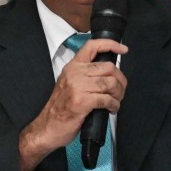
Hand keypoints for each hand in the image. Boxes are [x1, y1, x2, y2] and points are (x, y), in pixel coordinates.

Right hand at [19, 38, 127, 170]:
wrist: (47, 126)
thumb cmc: (60, 108)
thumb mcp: (69, 84)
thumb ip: (85, 75)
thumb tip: (108, 74)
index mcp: (72, 67)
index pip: (92, 46)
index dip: (110, 44)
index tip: (123, 49)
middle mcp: (75, 73)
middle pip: (109, 68)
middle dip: (120, 80)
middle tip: (120, 91)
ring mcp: (78, 87)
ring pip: (110, 83)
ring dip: (118, 94)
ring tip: (115, 101)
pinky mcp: (82, 101)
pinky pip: (107, 99)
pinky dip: (114, 105)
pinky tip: (111, 109)